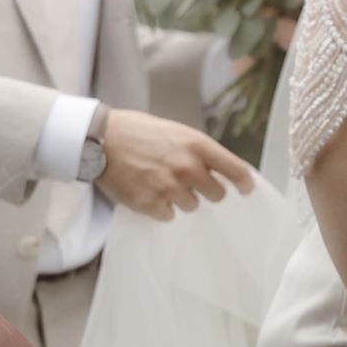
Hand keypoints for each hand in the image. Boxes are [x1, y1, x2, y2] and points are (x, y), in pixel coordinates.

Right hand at [99, 109, 253, 220]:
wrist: (100, 140)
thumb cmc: (137, 131)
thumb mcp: (176, 132)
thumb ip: (198, 151)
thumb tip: (217, 170)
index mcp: (197, 145)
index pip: (235, 170)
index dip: (244, 183)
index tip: (246, 189)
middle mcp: (187, 168)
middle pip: (216, 194)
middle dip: (207, 191)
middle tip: (190, 183)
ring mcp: (169, 188)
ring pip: (191, 206)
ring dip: (181, 198)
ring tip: (160, 182)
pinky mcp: (150, 204)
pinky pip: (168, 215)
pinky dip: (160, 207)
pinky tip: (148, 191)